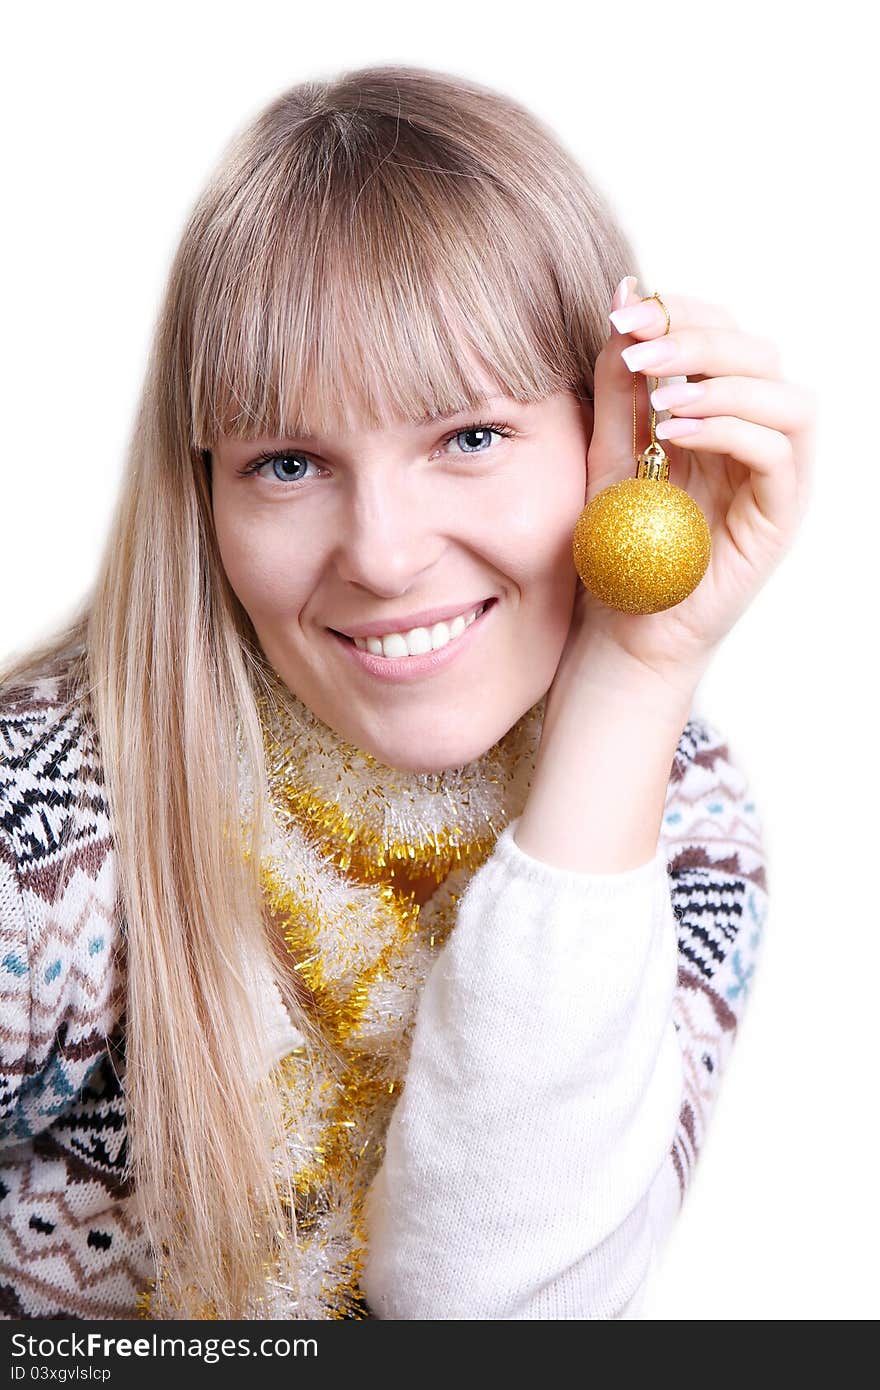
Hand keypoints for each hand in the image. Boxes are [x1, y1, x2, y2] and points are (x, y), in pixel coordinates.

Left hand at [556, 276, 815, 701]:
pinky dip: (730, 428)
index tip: (625, 308)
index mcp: (721, 411)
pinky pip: (778, 454)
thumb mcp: (607, 446)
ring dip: (722, 379)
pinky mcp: (778, 517)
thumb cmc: (619, 542)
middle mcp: (756, 435)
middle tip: (642, 343)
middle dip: (700, 337)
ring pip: (787, 397)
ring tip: (662, 390)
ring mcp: (775, 477)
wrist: (620, 627)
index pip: (725, 334)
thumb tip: (628, 291)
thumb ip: (621, 381)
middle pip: (762, 353)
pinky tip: (677, 429)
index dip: (683, 309)